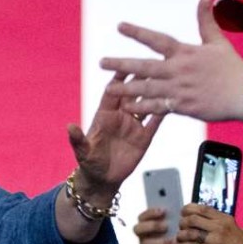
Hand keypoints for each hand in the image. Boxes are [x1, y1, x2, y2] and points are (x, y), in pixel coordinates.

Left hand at [68, 73, 162, 200]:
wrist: (103, 179)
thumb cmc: (89, 162)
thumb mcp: (82, 151)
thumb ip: (77, 139)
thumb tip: (70, 127)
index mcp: (104, 115)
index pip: (112, 92)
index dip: (118, 79)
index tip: (124, 65)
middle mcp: (120, 116)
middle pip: (131, 93)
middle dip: (139, 79)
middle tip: (151, 64)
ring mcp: (133, 125)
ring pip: (145, 104)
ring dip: (154, 92)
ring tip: (165, 78)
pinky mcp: (144, 137)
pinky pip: (155, 122)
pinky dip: (162, 112)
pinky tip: (172, 102)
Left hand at [100, 0, 242, 121]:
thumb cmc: (233, 68)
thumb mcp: (218, 42)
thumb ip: (206, 21)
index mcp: (185, 53)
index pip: (156, 40)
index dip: (137, 32)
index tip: (119, 26)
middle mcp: (178, 70)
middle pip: (144, 67)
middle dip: (121, 64)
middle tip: (101, 62)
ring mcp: (179, 90)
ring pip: (146, 88)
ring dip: (126, 88)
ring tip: (108, 88)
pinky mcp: (183, 107)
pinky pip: (157, 107)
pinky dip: (142, 107)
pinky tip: (128, 107)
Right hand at [134, 208, 178, 243]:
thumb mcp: (166, 236)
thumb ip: (170, 225)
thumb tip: (181, 215)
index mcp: (144, 228)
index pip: (141, 217)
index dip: (150, 213)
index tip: (163, 211)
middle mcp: (140, 239)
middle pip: (138, 229)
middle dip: (152, 226)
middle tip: (166, 226)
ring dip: (161, 242)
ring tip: (174, 242)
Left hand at [178, 204, 242, 243]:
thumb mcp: (235, 228)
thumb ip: (220, 223)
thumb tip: (204, 220)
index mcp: (225, 218)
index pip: (202, 208)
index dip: (188, 209)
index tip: (183, 213)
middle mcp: (219, 226)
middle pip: (192, 218)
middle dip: (183, 222)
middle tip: (181, 227)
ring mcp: (215, 239)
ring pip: (189, 232)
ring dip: (181, 235)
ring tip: (180, 238)